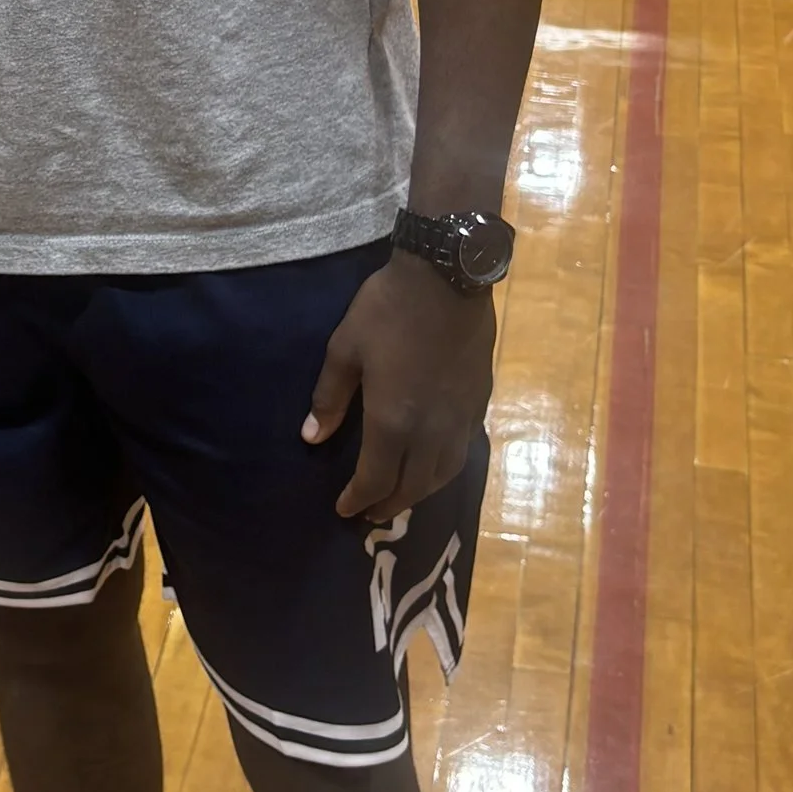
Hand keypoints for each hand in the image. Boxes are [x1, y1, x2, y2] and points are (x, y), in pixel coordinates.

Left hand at [303, 251, 492, 521]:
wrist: (447, 278)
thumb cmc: (387, 310)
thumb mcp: (345, 349)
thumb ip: (330, 398)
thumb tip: (312, 438)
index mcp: (393, 422)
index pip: (376, 480)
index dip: (358, 500)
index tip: (344, 510)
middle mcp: (431, 432)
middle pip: (412, 487)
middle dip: (388, 505)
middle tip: (369, 513)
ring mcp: (460, 419)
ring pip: (442, 475)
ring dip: (418, 493)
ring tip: (400, 496)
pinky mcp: (479, 403)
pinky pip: (462, 451)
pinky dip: (443, 469)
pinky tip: (433, 462)